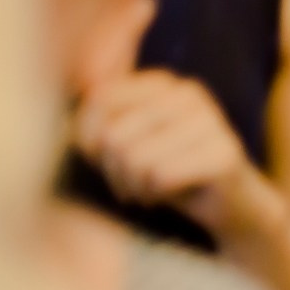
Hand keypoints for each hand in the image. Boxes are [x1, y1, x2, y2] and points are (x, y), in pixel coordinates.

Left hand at [74, 68, 279, 239]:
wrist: (232, 208)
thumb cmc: (170, 174)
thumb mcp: (127, 143)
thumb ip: (97, 125)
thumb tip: (58, 126)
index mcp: (161, 82)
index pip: (98, 101)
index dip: (90, 140)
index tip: (106, 160)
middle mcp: (188, 92)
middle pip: (115, 135)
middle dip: (115, 171)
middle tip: (131, 184)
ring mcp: (210, 121)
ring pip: (135, 158)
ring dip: (135, 186)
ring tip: (149, 191)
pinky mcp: (224, 153)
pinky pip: (162, 176)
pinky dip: (157, 195)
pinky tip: (169, 197)